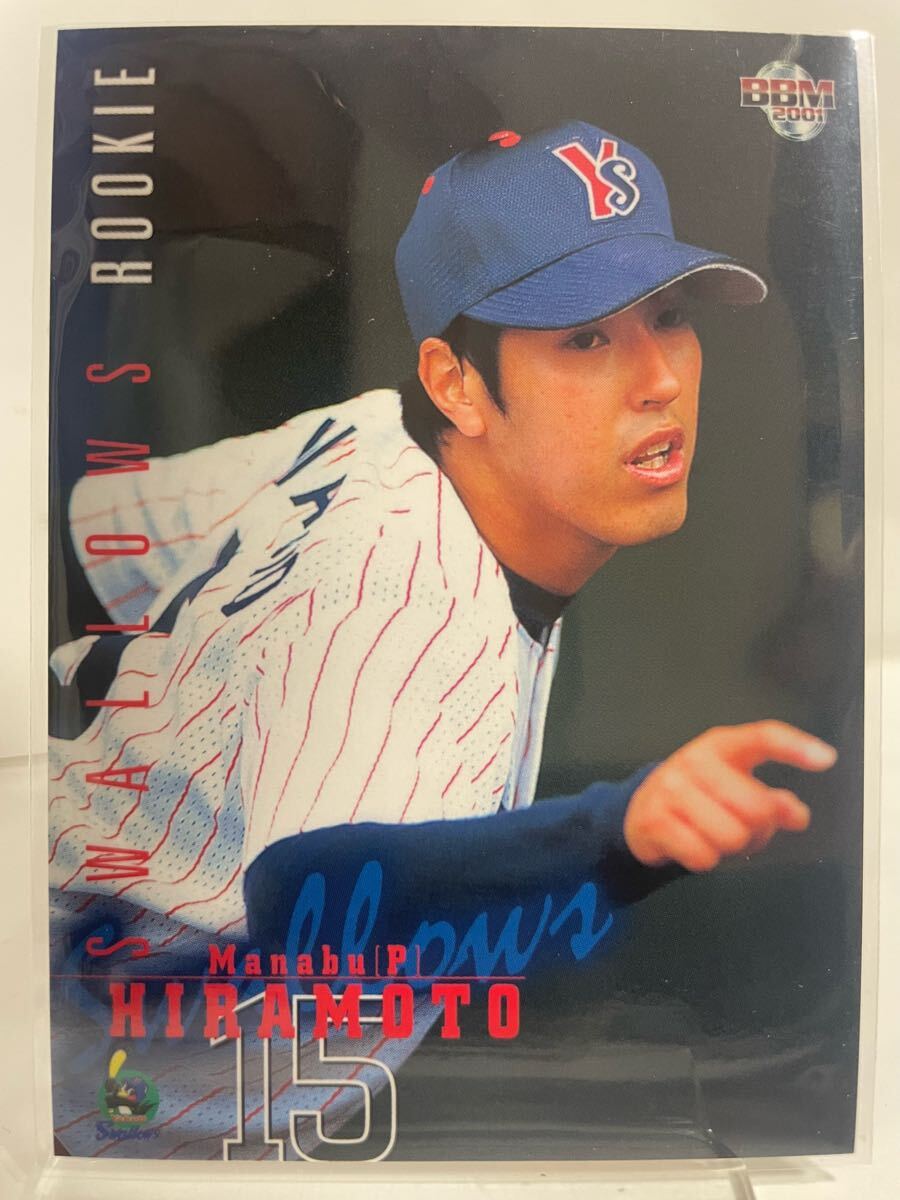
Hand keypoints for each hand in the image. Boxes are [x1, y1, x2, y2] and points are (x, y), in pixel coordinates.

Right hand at [623, 721, 836, 870]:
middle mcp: (695, 761)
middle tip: (741, 829)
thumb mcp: (733, 787)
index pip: (762, 737)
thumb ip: (771, 799)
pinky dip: (705, 860)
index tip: (826, 759)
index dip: (795, 747)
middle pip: (756, 807)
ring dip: (730, 848)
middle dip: (757, 830)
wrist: (639, 811)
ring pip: (731, 836)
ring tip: (715, 837)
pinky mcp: (654, 819)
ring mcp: (671, 789)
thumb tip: (798, 815)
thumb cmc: (698, 796)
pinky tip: (694, 846)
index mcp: (721, 745)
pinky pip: (703, 855)